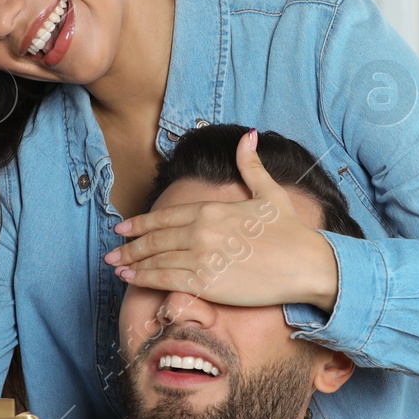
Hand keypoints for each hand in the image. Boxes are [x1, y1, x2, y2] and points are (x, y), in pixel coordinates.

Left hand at [104, 129, 339, 311]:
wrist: (306, 264)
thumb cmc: (291, 232)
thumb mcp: (269, 193)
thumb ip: (251, 166)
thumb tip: (248, 136)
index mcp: (211, 210)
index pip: (166, 217)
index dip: (141, 223)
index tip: (123, 228)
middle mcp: (201, 231)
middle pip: (155, 239)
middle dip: (130, 245)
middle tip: (112, 250)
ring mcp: (201, 257)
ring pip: (156, 259)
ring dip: (131, 263)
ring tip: (116, 266)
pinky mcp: (206, 282)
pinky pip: (165, 279)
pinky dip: (143, 279)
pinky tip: (129, 280)